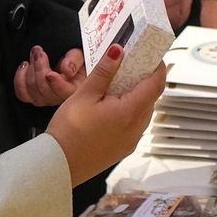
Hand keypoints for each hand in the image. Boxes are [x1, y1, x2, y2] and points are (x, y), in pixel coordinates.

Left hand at [14, 46, 85, 106]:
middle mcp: (60, 97)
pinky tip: (24, 67)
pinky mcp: (34, 95)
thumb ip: (75, 60)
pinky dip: (20, 80)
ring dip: (30, 71)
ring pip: (32, 93)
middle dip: (39, 68)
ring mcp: (46, 98)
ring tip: (33, 55)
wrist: (67, 59)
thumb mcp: (80, 53)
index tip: (50, 73)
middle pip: (46, 92)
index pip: (65, 94)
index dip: (56, 85)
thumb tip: (67, 69)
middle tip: (39, 52)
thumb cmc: (75, 59)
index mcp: (75, 90)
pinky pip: (22, 94)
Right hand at [45, 43, 165, 185]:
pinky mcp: (123, 149)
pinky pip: (134, 124)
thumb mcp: (85, 94)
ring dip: (136, 96)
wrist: (59, 165)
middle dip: (144, 80)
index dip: (157, 68)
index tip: (151, 56)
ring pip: (143, 112)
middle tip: (130, 65)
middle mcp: (136, 128)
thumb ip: (105, 71)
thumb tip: (119, 50)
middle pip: (151, 98)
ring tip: (118, 84)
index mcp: (130, 112)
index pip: (156, 85)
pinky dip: (129, 111)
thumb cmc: (69, 130)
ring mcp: (131, 141)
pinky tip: (111, 106)